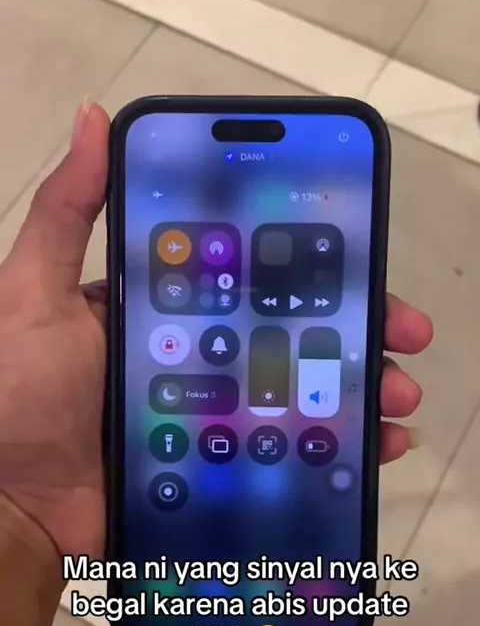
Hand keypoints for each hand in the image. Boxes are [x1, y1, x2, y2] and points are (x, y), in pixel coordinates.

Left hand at [0, 101, 431, 561]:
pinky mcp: (220, 467)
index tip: (359, 258)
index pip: (248, 276)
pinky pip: (288, 452)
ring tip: (401, 395)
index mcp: (166, 309)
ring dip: (361, 389)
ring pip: (302, 391)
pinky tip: (378, 445)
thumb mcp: (32, 292)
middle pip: (290, 333)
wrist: (11, 508)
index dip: (306, 266)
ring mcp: (213, 415)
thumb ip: (66, 214)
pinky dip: (338, 448)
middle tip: (405, 334)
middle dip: (354, 329)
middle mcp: (198, 354)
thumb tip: (92, 118)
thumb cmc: (19, 394)